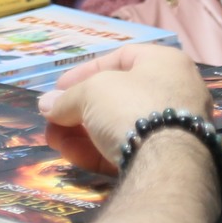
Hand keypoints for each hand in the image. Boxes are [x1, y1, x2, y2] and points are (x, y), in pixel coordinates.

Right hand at [37, 44, 211, 173]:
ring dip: (81, 132)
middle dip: (79, 108)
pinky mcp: (164, 160)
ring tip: (53, 139)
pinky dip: (97, 150)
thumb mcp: (92, 92)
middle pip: (116, 97)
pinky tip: (69, 153)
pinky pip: (127, 149)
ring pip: (118, 126)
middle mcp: (174, 92)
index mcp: (166, 63)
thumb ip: (67, 98)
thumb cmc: (131, 107)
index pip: (121, 58)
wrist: (164, 164)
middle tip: (53, 117)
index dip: (85, 71)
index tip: (59, 88)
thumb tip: (47, 105)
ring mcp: (172, 129)